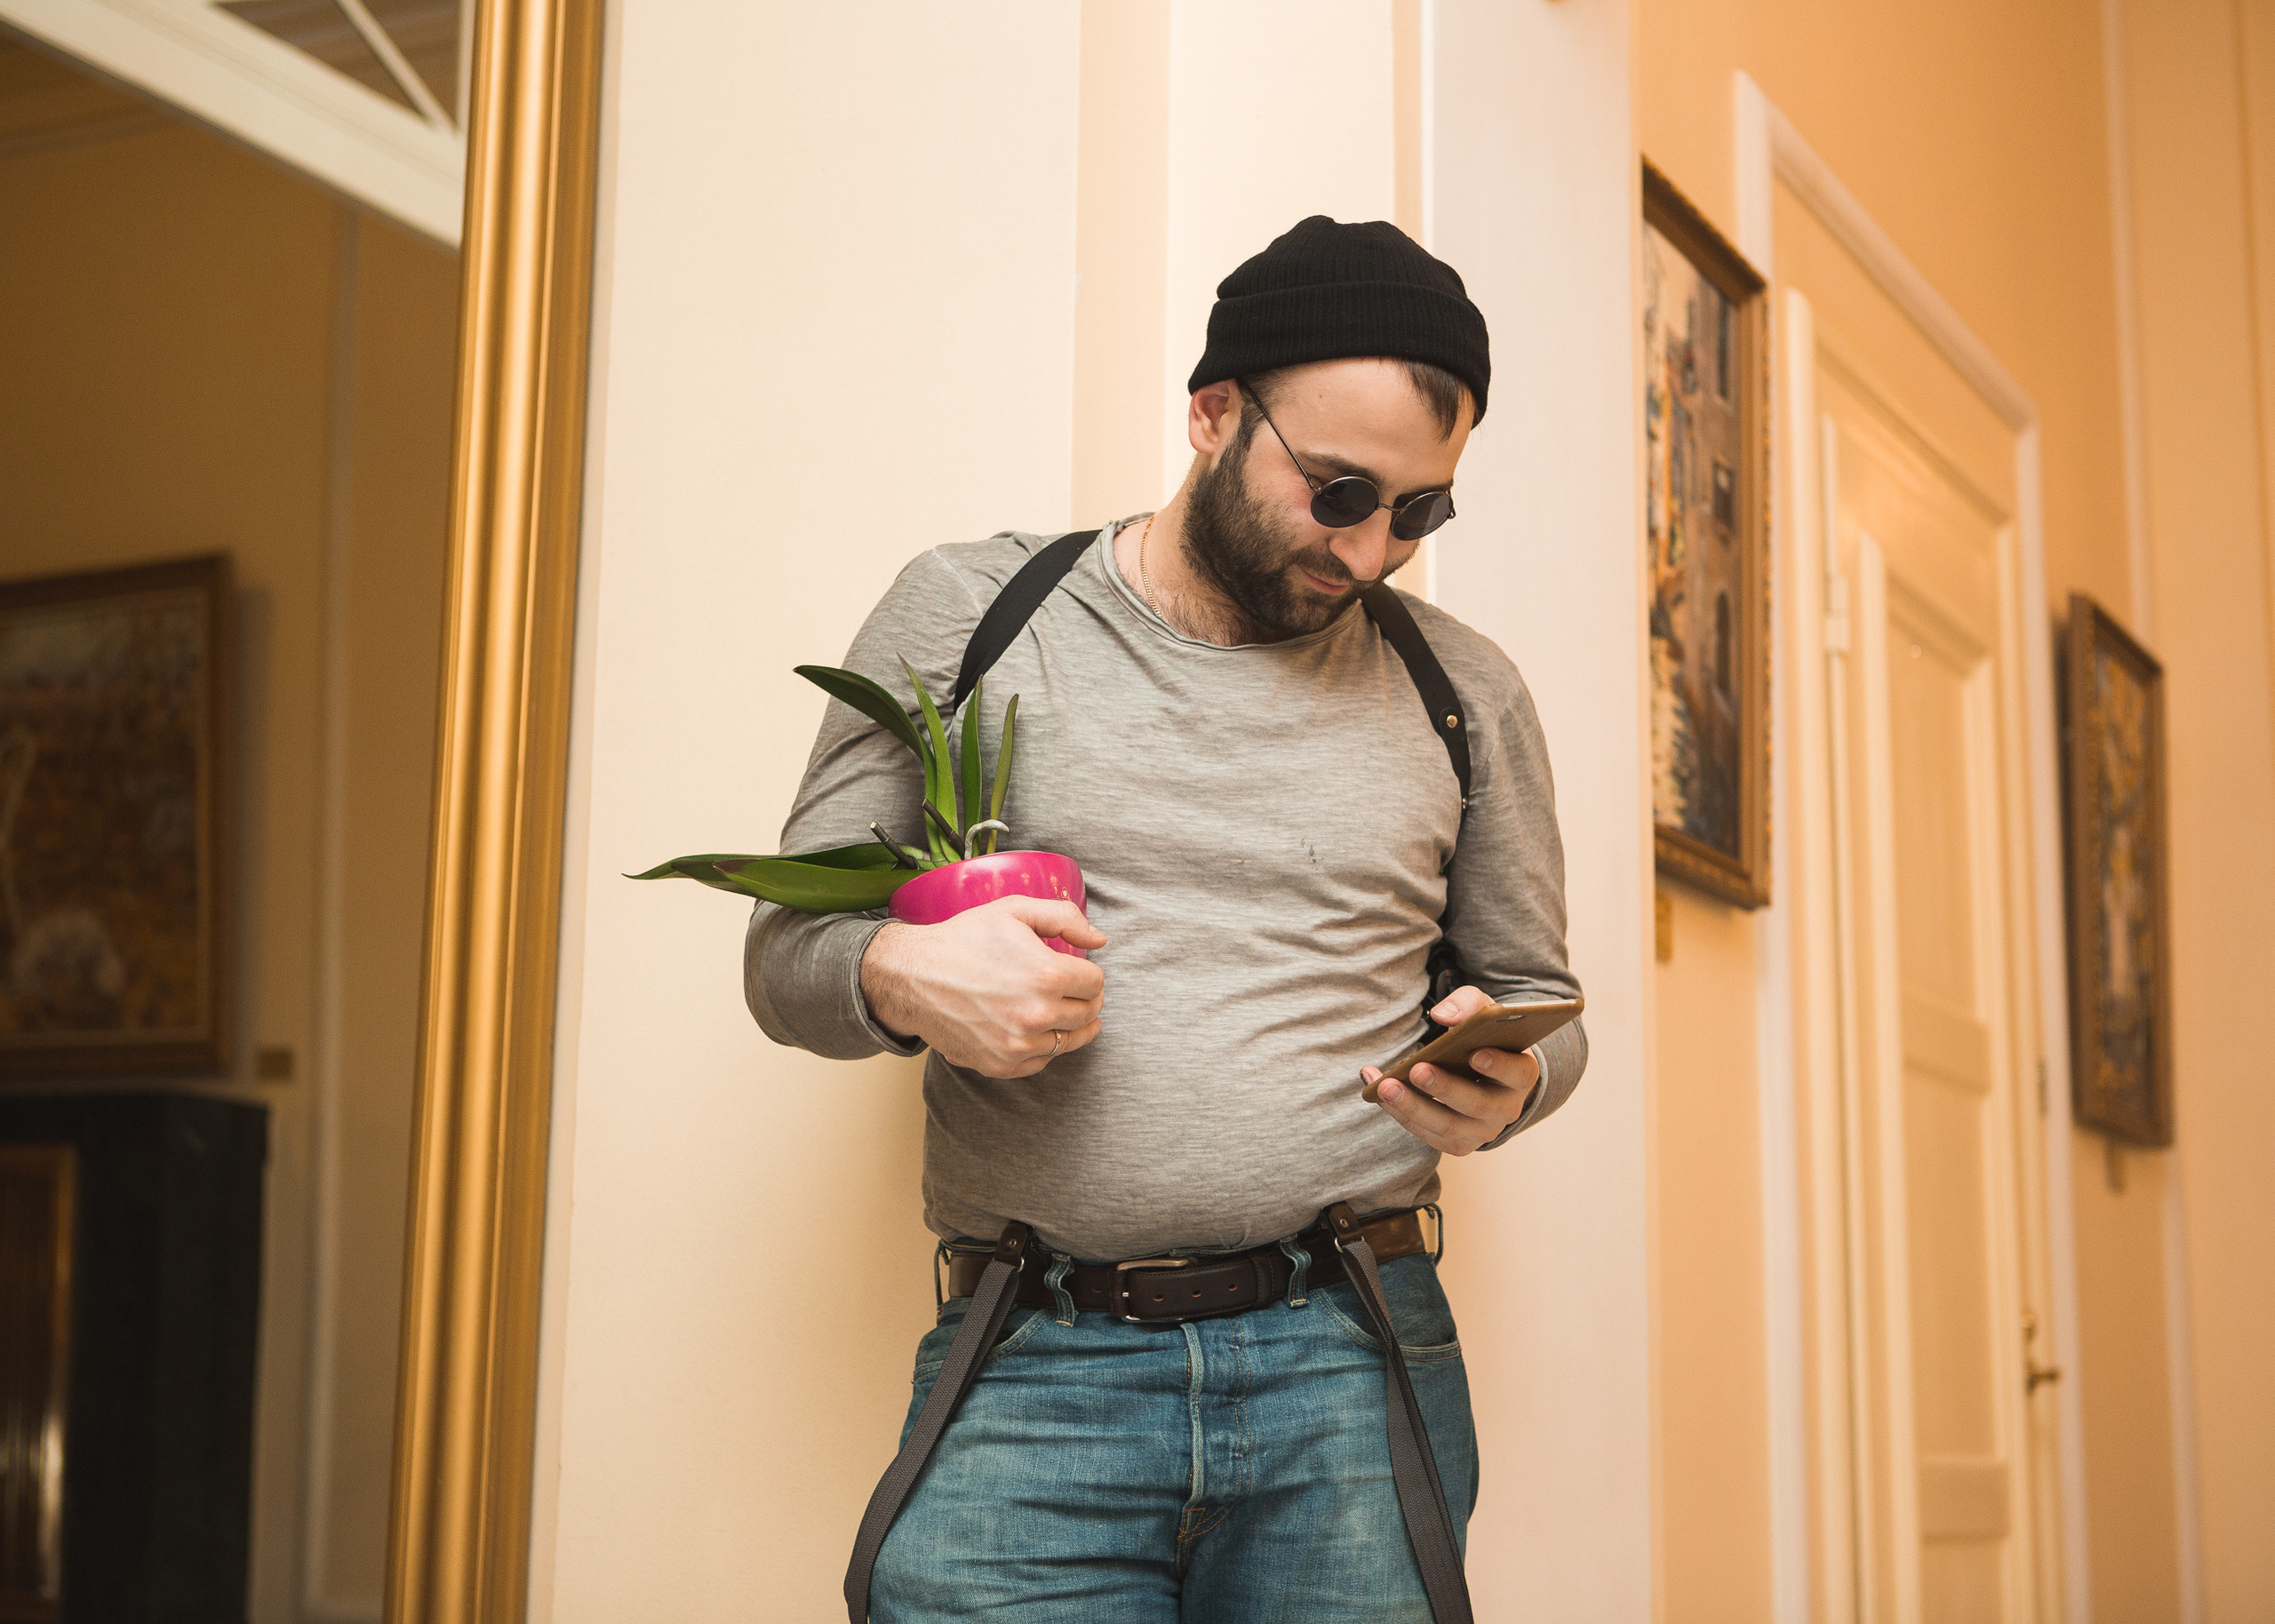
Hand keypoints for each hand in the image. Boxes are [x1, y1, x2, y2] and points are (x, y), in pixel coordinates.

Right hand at [859, 895, 1106, 1077]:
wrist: (913, 975)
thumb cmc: (963, 939)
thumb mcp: (1015, 910)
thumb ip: (1065, 918)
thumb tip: (1099, 941)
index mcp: (1047, 976)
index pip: (1095, 983)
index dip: (1088, 973)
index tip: (1076, 971)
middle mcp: (1037, 1016)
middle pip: (1088, 1014)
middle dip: (1084, 999)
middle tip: (1071, 990)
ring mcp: (1018, 1045)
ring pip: (1068, 1041)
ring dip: (1068, 1025)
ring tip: (1057, 1009)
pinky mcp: (1000, 1065)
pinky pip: (1040, 1061)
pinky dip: (1042, 1046)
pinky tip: (1034, 1029)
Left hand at [1361, 985, 1541, 1155]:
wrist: (1481, 1071)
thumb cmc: (1483, 1037)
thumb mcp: (1482, 1012)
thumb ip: (1467, 1005)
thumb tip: (1443, 1016)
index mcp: (1521, 1074)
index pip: (1518, 1073)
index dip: (1499, 1065)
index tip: (1474, 1054)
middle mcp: (1507, 1108)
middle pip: (1477, 1104)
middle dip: (1444, 1088)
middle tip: (1416, 1069)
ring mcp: (1483, 1130)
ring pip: (1448, 1127)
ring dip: (1414, 1107)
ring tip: (1385, 1087)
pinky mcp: (1457, 1143)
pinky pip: (1428, 1135)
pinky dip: (1401, 1114)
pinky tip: (1378, 1093)